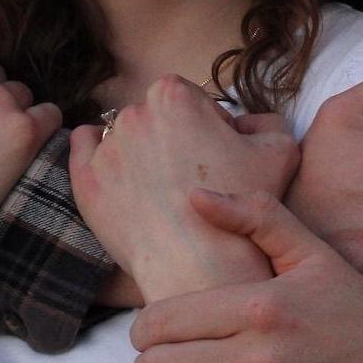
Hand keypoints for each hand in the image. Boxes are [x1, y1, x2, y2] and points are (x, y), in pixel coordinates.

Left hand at [68, 76, 297, 300]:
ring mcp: (104, 147)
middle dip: (174, 141)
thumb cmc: (240, 211)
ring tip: (160, 191)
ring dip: (140, 153)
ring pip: (123, 136)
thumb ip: (267, 121)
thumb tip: (245, 122)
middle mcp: (133, 113)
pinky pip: (83, 149)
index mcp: (174, 95)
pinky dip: (96, 154)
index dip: (209, 128)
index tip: (217, 158)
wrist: (198, 267)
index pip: (192, 101)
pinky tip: (116, 172)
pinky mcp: (85, 179)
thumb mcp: (280, 152)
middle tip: (191, 180)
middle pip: (157, 118)